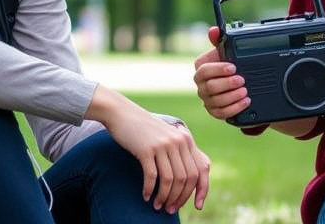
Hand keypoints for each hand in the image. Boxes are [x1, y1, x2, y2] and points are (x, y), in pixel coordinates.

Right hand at [88, 87, 210, 212]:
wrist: (122, 113)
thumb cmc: (144, 130)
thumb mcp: (167, 137)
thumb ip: (180, 151)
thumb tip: (189, 180)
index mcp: (186, 139)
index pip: (201, 169)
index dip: (202, 190)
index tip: (197, 206)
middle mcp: (178, 141)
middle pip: (186, 178)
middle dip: (180, 198)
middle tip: (170, 209)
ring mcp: (162, 145)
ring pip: (170, 180)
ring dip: (165, 197)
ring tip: (158, 206)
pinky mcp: (146, 149)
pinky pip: (152, 176)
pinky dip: (150, 190)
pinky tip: (146, 197)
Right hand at [193, 26, 249, 119]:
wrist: (240, 82)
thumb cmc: (231, 65)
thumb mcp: (226, 51)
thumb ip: (219, 40)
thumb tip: (213, 30)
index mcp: (202, 69)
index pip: (203, 70)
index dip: (218, 69)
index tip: (233, 67)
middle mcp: (202, 85)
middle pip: (210, 87)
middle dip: (228, 84)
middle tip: (242, 80)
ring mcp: (207, 100)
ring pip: (216, 101)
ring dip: (232, 96)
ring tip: (245, 91)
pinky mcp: (215, 111)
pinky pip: (221, 113)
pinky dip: (235, 108)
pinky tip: (245, 101)